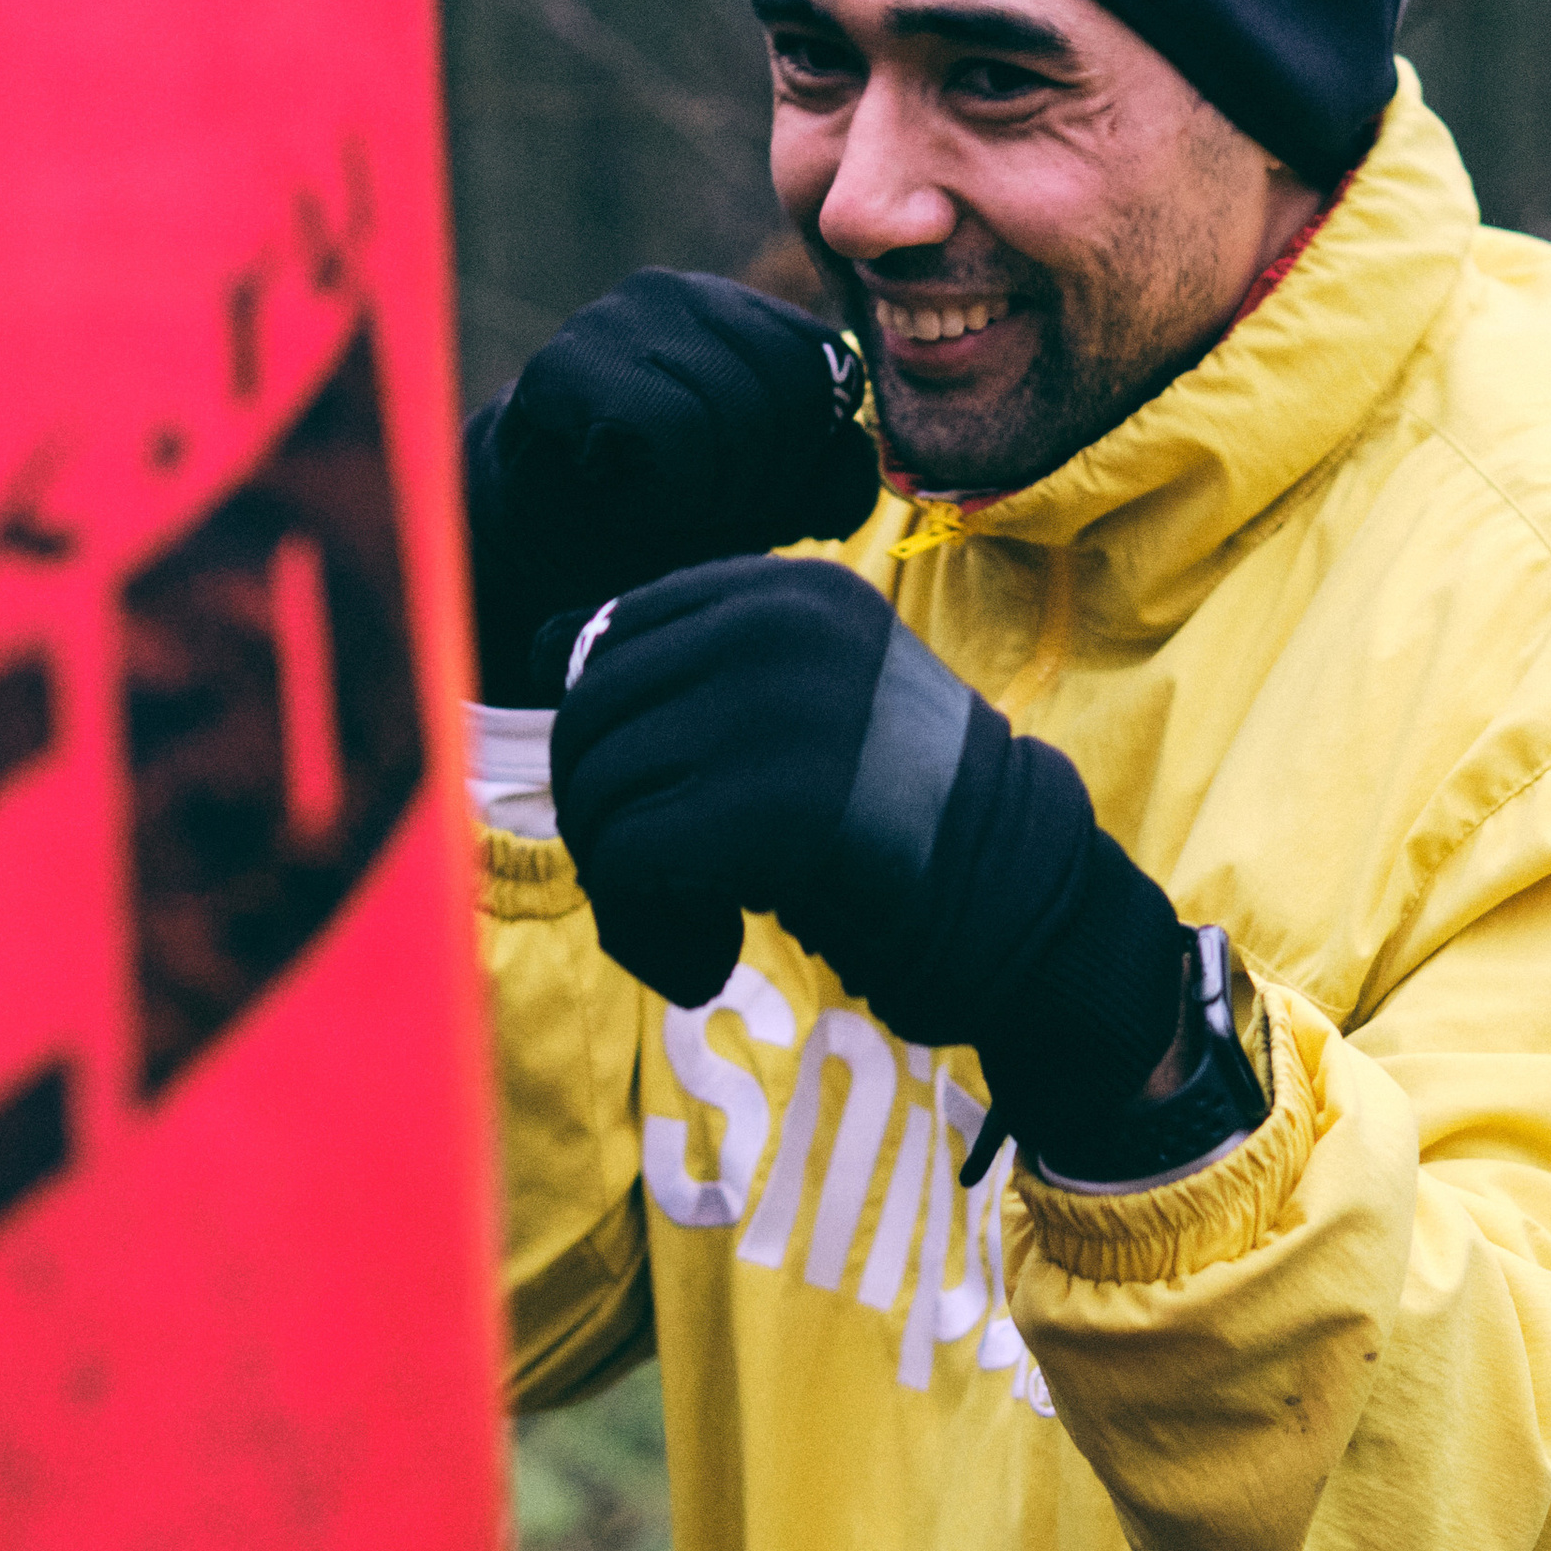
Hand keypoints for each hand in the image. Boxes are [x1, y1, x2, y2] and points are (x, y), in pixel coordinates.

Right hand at [467, 271, 877, 706]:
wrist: (542, 537)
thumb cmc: (667, 510)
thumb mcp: (774, 497)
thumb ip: (832, 472)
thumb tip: (856, 454)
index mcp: (740, 311)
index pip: (829, 366)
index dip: (810, 451)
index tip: (762, 491)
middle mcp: (679, 292)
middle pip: (786, 391)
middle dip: (763, 480)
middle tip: (709, 509)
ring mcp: (614, 318)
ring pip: (732, 412)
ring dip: (712, 493)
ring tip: (669, 503)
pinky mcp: (563, 364)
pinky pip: (669, 430)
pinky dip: (666, 492)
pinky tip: (629, 496)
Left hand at [549, 560, 1190, 1161]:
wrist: (1013, 895)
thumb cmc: (900, 812)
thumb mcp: (817, 693)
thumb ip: (708, 665)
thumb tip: (537, 645)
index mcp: (790, 591)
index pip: (613, 629)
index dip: (602, 725)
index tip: (651, 794)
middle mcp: (777, 629)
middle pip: (589, 712)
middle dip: (597, 812)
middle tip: (655, 882)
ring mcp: (775, 709)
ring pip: (597, 790)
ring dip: (620, 882)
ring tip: (690, 926)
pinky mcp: (768, 804)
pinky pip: (626, 861)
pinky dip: (643, 930)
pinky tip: (705, 959)